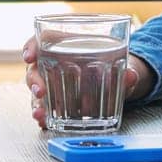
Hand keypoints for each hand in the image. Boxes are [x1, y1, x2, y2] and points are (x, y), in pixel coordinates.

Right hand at [21, 36, 152, 128]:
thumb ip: (128, 69)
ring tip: (40, 113)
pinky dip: (44, 115)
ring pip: (38, 90)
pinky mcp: (58, 100)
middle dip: (34, 80)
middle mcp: (56, 62)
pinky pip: (46, 106)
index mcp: (69, 44)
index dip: (32, 46)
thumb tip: (131, 76)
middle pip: (36, 67)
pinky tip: (44, 122)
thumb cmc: (117, 64)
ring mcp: (55, 82)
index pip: (44, 39)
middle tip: (41, 91)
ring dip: (36, 103)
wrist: (121, 81)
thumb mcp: (125, 64)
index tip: (30, 56)